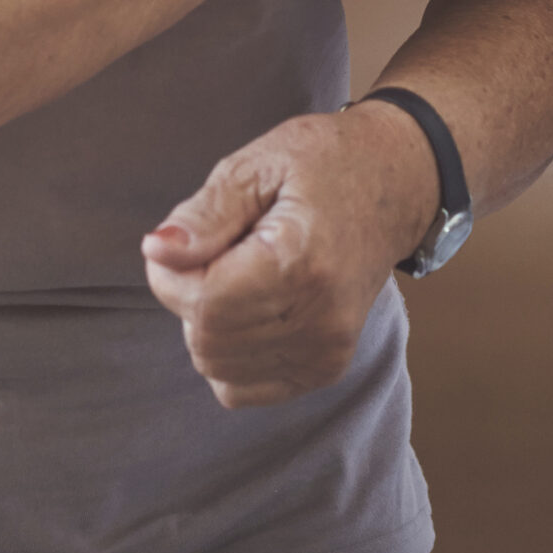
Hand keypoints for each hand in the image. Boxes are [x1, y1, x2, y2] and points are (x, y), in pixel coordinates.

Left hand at [141, 106, 437, 408]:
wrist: (397, 184)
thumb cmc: (325, 164)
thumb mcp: (259, 164)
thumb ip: (206, 212)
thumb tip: (156, 251)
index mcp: (302, 262)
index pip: (203, 304)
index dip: (172, 273)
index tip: (185, 239)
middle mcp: (321, 319)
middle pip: (206, 340)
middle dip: (189, 295)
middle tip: (215, 249)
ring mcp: (327, 350)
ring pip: (217, 367)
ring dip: (207, 324)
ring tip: (240, 272)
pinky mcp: (326, 368)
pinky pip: (240, 388)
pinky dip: (228, 353)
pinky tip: (250, 307)